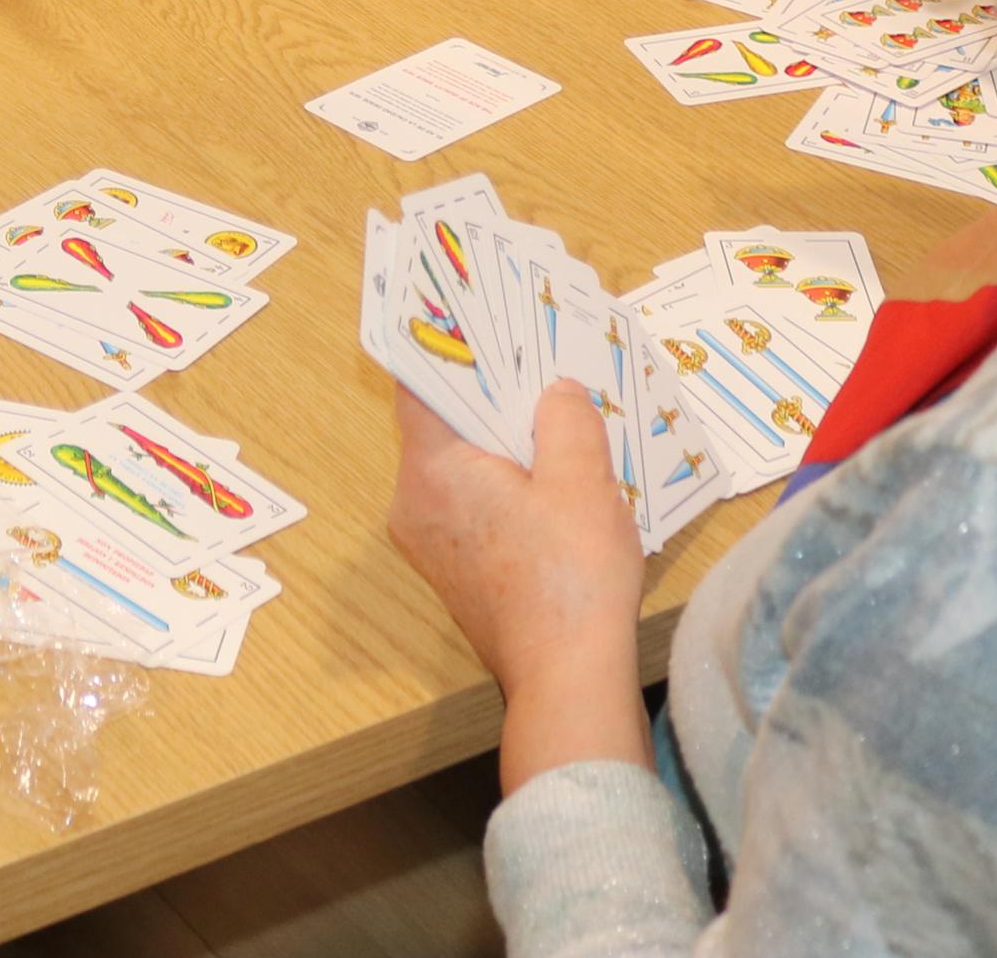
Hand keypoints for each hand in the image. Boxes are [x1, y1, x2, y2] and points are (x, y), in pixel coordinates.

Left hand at [385, 383, 649, 788]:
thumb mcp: (583, 479)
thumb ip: (565, 419)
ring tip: (554, 412)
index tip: (472, 314)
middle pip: (441, 425)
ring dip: (501, 442)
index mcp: (431, 470)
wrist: (568, 682)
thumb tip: (554, 393)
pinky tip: (553, 476)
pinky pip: (472, 504)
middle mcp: (414, 504)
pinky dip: (503, 482)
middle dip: (487, 393)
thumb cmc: (571, 576)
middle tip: (533, 356)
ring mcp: (431, 544)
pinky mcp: (456, 573)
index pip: (419, 385)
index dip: (445, 344)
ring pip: (459, 467)